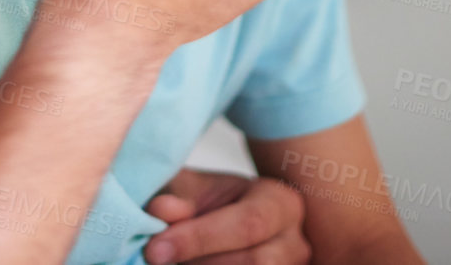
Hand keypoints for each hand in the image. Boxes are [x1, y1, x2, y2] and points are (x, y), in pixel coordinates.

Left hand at [143, 169, 310, 263]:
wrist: (227, 221)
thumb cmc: (212, 204)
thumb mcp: (193, 191)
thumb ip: (177, 199)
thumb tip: (160, 211)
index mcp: (281, 202)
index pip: (248, 224)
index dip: (198, 239)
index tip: (154, 250)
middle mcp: (296, 242)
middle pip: (256, 262)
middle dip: (202, 261)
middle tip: (161, 258)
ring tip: (181, 262)